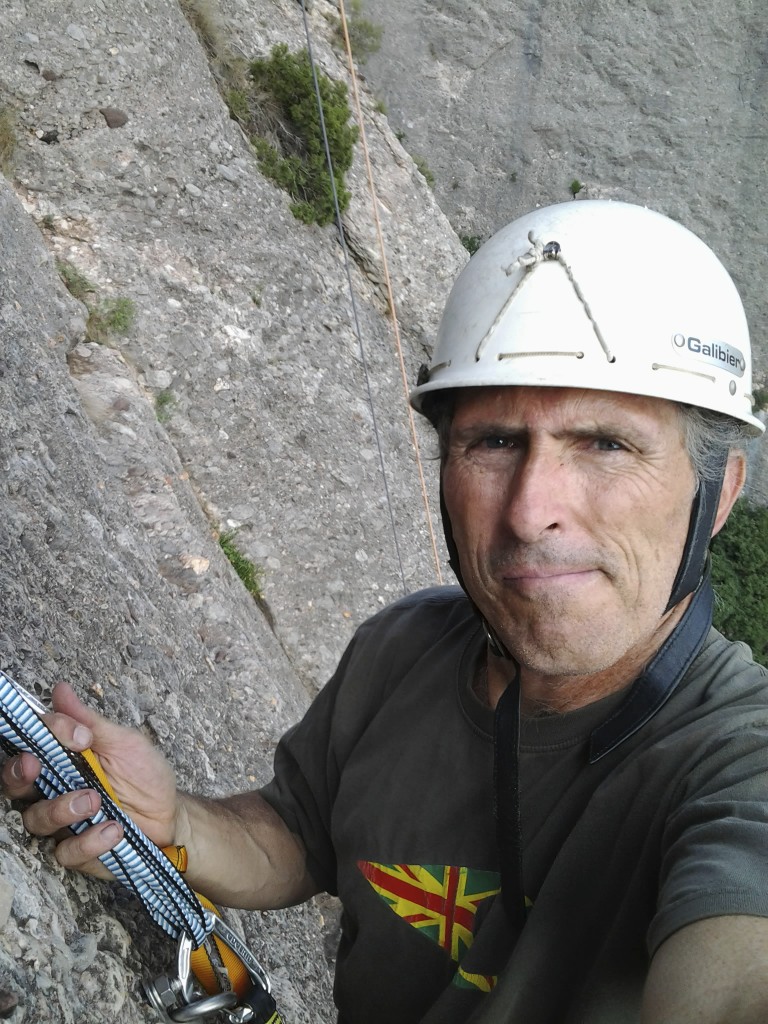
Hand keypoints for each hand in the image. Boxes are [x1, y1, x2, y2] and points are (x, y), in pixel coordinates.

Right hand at [1, 682, 177, 877]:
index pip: (33, 744)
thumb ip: (90, 722)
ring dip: (62, 808)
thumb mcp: (124, 743)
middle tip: (35, 765)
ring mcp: (62, 823)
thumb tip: (60, 690)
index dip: (44, 735)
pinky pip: (65, 852)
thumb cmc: (145, 775)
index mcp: (62, 760)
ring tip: (95, 801)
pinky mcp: (75, 852)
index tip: (76, 734)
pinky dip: (89, 841)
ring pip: (36, 819)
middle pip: (15, 785)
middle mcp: (53, 790)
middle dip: (19, 773)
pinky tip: (113, 830)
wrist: (171, 816)